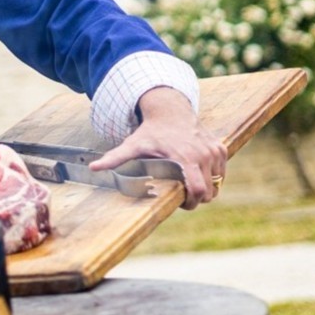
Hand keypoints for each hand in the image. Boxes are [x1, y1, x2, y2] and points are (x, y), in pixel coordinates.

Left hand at [89, 87, 227, 209]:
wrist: (169, 111)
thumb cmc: (151, 132)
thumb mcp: (133, 145)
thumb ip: (115, 158)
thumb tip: (93, 168)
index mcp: (186, 159)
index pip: (198, 190)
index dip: (192, 202)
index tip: (182, 203)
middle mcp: (204, 155)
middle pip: (210, 191)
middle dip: (198, 198)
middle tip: (184, 195)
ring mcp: (214, 151)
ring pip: (217, 182)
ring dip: (206, 187)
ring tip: (189, 183)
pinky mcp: (220, 147)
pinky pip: (221, 171)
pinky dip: (213, 175)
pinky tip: (198, 171)